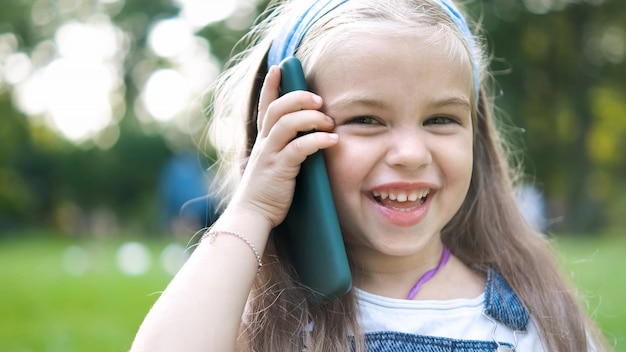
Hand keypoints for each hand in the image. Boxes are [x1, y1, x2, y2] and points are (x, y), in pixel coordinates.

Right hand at [228, 65, 337, 228]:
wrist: (252, 216)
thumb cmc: (268, 192)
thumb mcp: (274, 165)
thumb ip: (285, 149)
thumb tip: (310, 136)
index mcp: (263, 141)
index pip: (265, 106)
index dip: (271, 85)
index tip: (279, 67)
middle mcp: (263, 143)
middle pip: (276, 108)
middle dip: (298, 97)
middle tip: (319, 100)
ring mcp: (269, 155)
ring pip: (286, 123)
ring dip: (310, 117)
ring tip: (328, 120)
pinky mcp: (279, 169)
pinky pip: (299, 148)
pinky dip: (316, 140)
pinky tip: (331, 139)